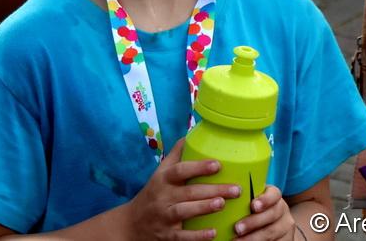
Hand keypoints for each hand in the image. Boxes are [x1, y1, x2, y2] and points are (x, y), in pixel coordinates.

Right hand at [125, 140, 240, 240]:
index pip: (180, 170)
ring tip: (222, 204)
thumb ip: (175, 155)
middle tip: (235, 189)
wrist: (130, 224)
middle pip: (188, 192)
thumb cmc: (153, 193)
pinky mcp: (167, 236)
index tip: (218, 164)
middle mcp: (163, 197)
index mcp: (163, 179)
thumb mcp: (159, 173)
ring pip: (185, 212)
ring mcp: (164, 217)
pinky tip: (213, 233)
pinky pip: (182, 236)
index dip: (198, 167)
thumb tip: (191, 134)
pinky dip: (197, 236)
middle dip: (213, 190)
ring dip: (204, 208)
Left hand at [234, 185, 294, 240]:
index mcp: (275, 198)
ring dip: (253, 238)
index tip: (253, 205)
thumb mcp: (252, 204)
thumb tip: (224, 198)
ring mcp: (286, 227)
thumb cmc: (254, 214)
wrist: (271, 229)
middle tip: (237, 228)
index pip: (274, 194)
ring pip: (272, 232)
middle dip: (254, 222)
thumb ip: (244, 201)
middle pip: (272, 214)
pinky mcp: (287, 240)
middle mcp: (283, 211)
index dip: (265, 199)